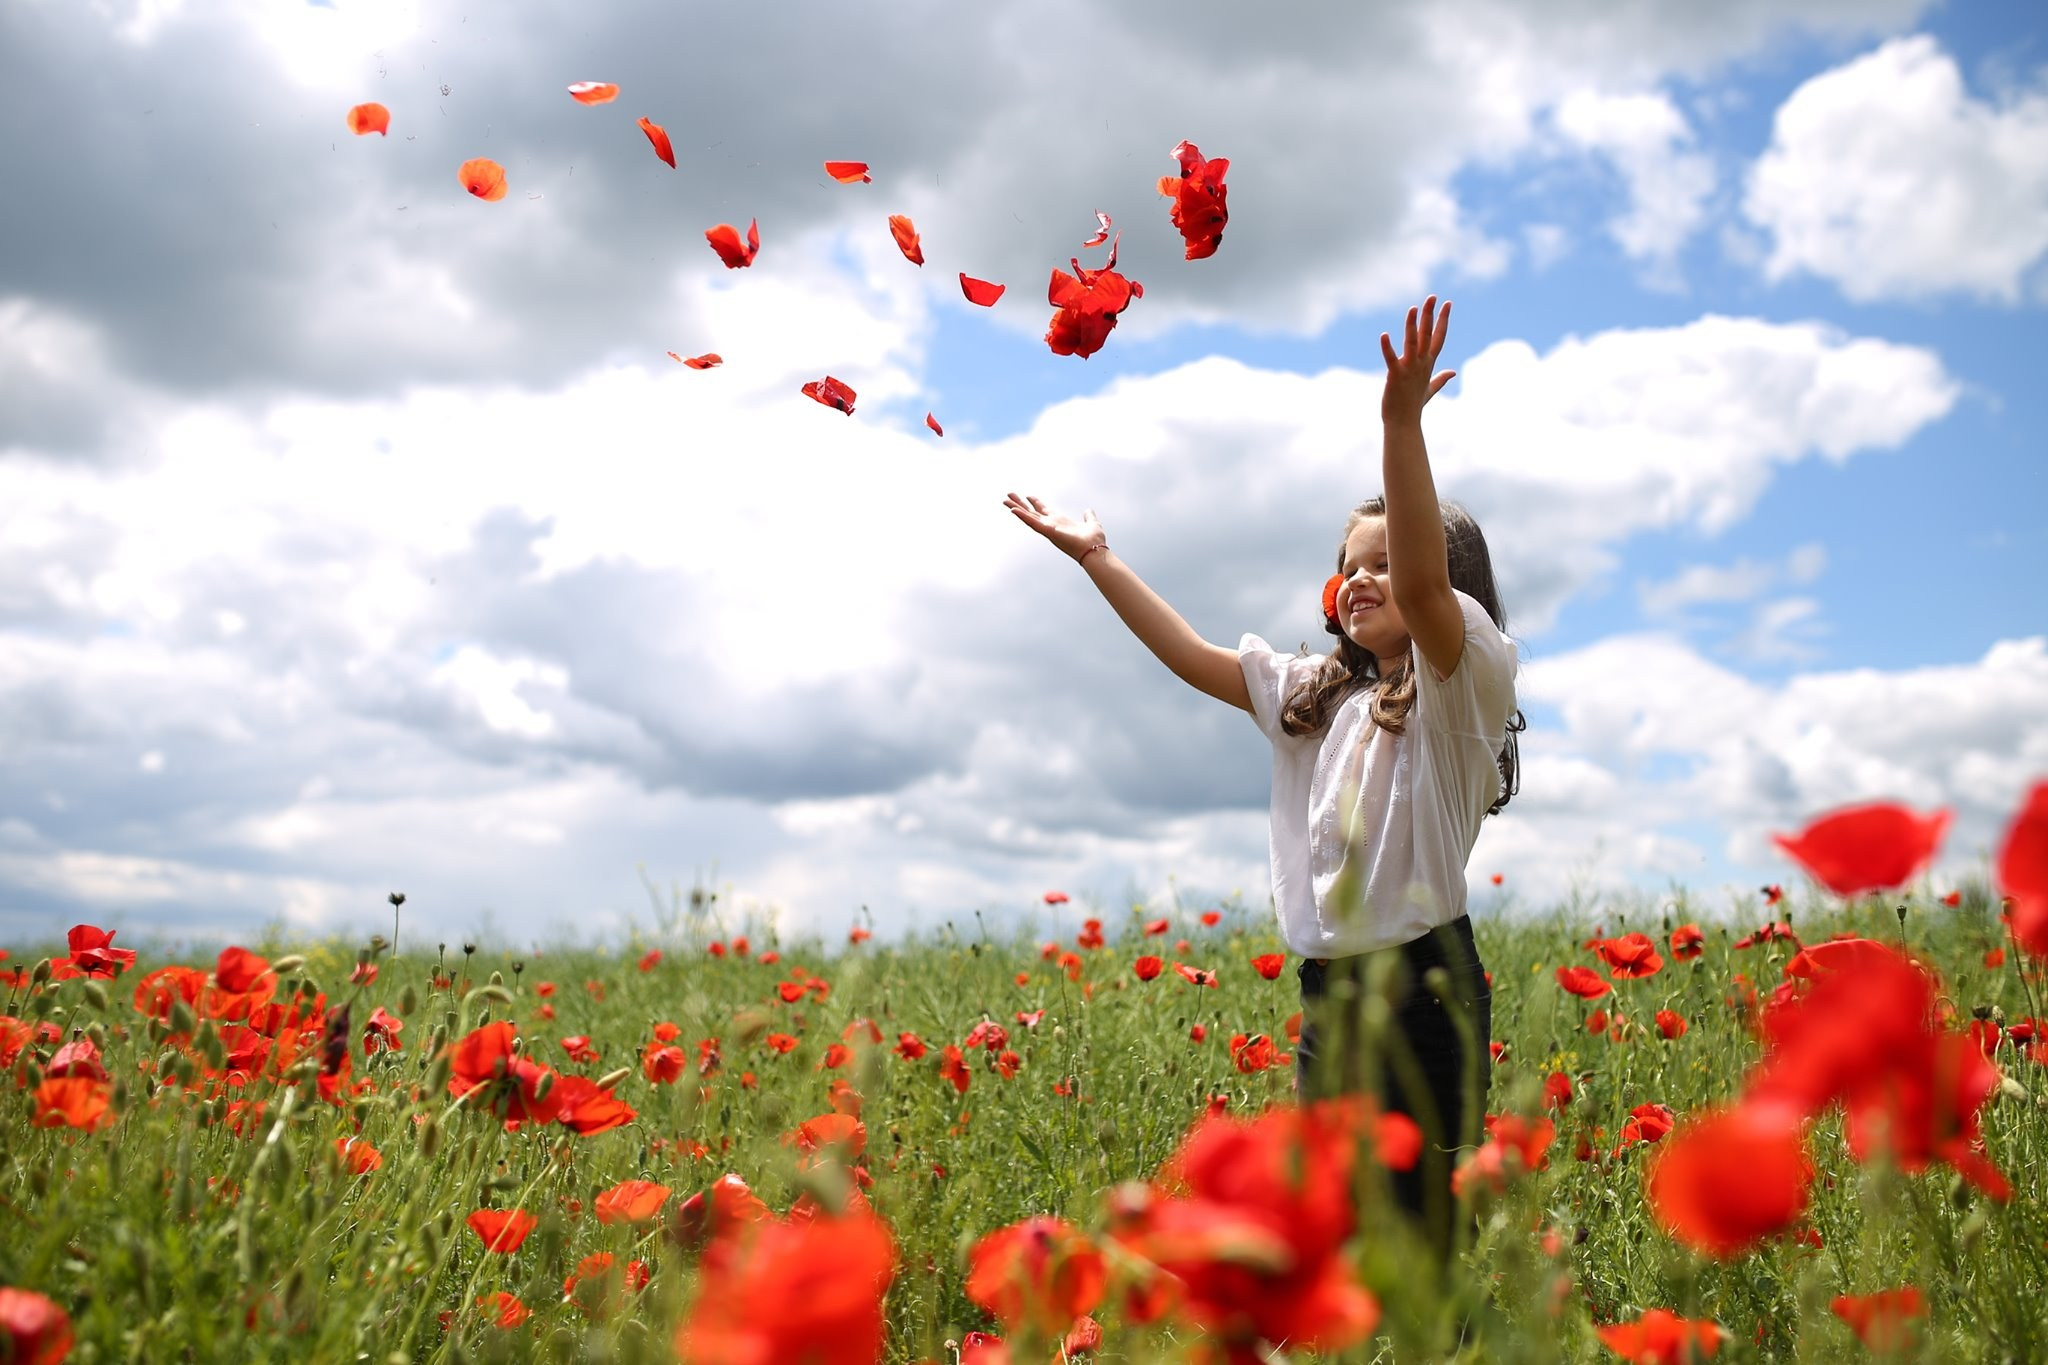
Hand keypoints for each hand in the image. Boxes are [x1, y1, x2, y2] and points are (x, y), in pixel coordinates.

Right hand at [1005, 493, 1104, 563]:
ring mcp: (1048, 528)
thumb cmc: (1094, 541)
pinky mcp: (1048, 531)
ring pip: (1029, 517)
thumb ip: (1089, 516)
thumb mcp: (1092, 523)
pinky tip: (1013, 510)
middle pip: (1032, 512)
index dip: (1036, 503)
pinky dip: (1023, 516)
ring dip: (1017, 508)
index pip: (1044, 511)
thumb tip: (1088, 510)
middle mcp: (1051, 525)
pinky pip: (1033, 522)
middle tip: (1009, 496)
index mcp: (1060, 522)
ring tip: (1005, 501)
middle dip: (1021, 504)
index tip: (1028, 495)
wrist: (1094, 550)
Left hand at [1380, 294, 1454, 423]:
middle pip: (1428, 335)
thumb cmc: (1414, 406)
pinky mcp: (1395, 376)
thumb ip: (1441, 379)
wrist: (1404, 424)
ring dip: (1412, 326)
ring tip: (1413, 309)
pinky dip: (1387, 348)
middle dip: (1430, 315)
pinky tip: (1384, 335)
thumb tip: (1453, 373)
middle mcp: (1421, 364)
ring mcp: (1409, 370)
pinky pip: (1391, 359)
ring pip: (1413, 343)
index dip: (1443, 320)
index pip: (1439, 337)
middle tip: (1432, 297)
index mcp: (1428, 364)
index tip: (1448, 303)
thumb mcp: (1430, 390)